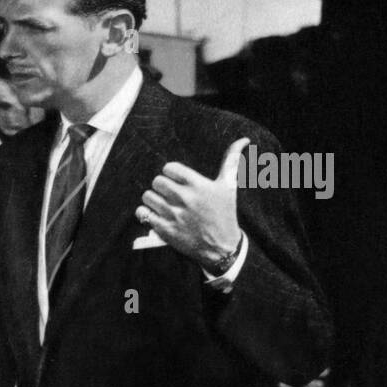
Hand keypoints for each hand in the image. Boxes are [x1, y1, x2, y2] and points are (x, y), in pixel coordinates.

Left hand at [138, 137, 247, 270]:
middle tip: (168, 193)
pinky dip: (145, 212)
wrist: (221, 247)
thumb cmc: (225, 213)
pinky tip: (154, 214)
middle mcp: (185, 199)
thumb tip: (243, 139)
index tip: (175, 179)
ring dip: (152, 199)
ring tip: (162, 203)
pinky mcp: (165, 230)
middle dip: (161, 186)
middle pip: (157, 181)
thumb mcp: (228, 187)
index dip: (170, 172)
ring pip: (148, 196)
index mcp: (199, 186)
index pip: (170, 168)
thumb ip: (230, 161)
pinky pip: (143, 213)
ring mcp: (174, 215)